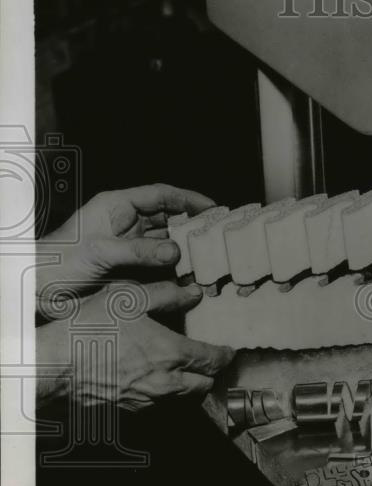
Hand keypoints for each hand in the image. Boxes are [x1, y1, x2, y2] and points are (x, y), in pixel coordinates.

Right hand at [36, 280, 234, 411]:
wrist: (52, 365)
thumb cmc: (90, 327)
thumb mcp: (129, 297)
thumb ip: (166, 295)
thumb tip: (193, 294)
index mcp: (171, 353)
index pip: (212, 360)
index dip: (224, 355)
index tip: (228, 350)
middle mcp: (164, 382)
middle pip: (203, 385)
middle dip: (210, 374)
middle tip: (208, 361)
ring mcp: (145, 400)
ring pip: (181, 399)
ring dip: (188, 386)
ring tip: (182, 370)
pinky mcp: (127, 408)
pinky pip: (156, 405)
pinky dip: (163, 394)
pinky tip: (151, 380)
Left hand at [37, 184, 214, 317]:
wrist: (38, 290)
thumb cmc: (58, 262)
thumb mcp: (100, 252)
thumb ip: (138, 250)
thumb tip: (174, 251)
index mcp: (116, 206)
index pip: (161, 195)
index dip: (189, 199)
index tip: (213, 208)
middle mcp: (124, 222)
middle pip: (168, 217)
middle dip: (193, 224)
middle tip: (218, 234)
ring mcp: (127, 244)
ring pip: (165, 241)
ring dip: (185, 249)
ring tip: (208, 257)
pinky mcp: (127, 267)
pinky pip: (158, 264)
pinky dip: (174, 269)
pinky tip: (189, 276)